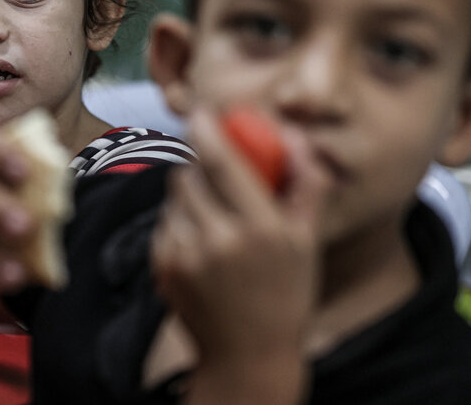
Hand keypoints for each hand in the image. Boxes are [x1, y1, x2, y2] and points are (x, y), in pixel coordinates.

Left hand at [151, 107, 329, 395]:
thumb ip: (306, 184)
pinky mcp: (163, 268)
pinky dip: (179, 223)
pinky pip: (164, 223)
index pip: (224, 165)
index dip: (208, 131)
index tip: (201, 112)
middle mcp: (219, 241)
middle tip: (217, 175)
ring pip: (174, 198)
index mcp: (262, 231)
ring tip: (216, 222)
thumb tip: (295, 135)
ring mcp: (186, 256)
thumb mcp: (306, 241)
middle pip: (190, 175)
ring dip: (190, 196)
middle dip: (200, 166)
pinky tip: (202, 246)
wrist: (247, 357)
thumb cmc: (284, 295)